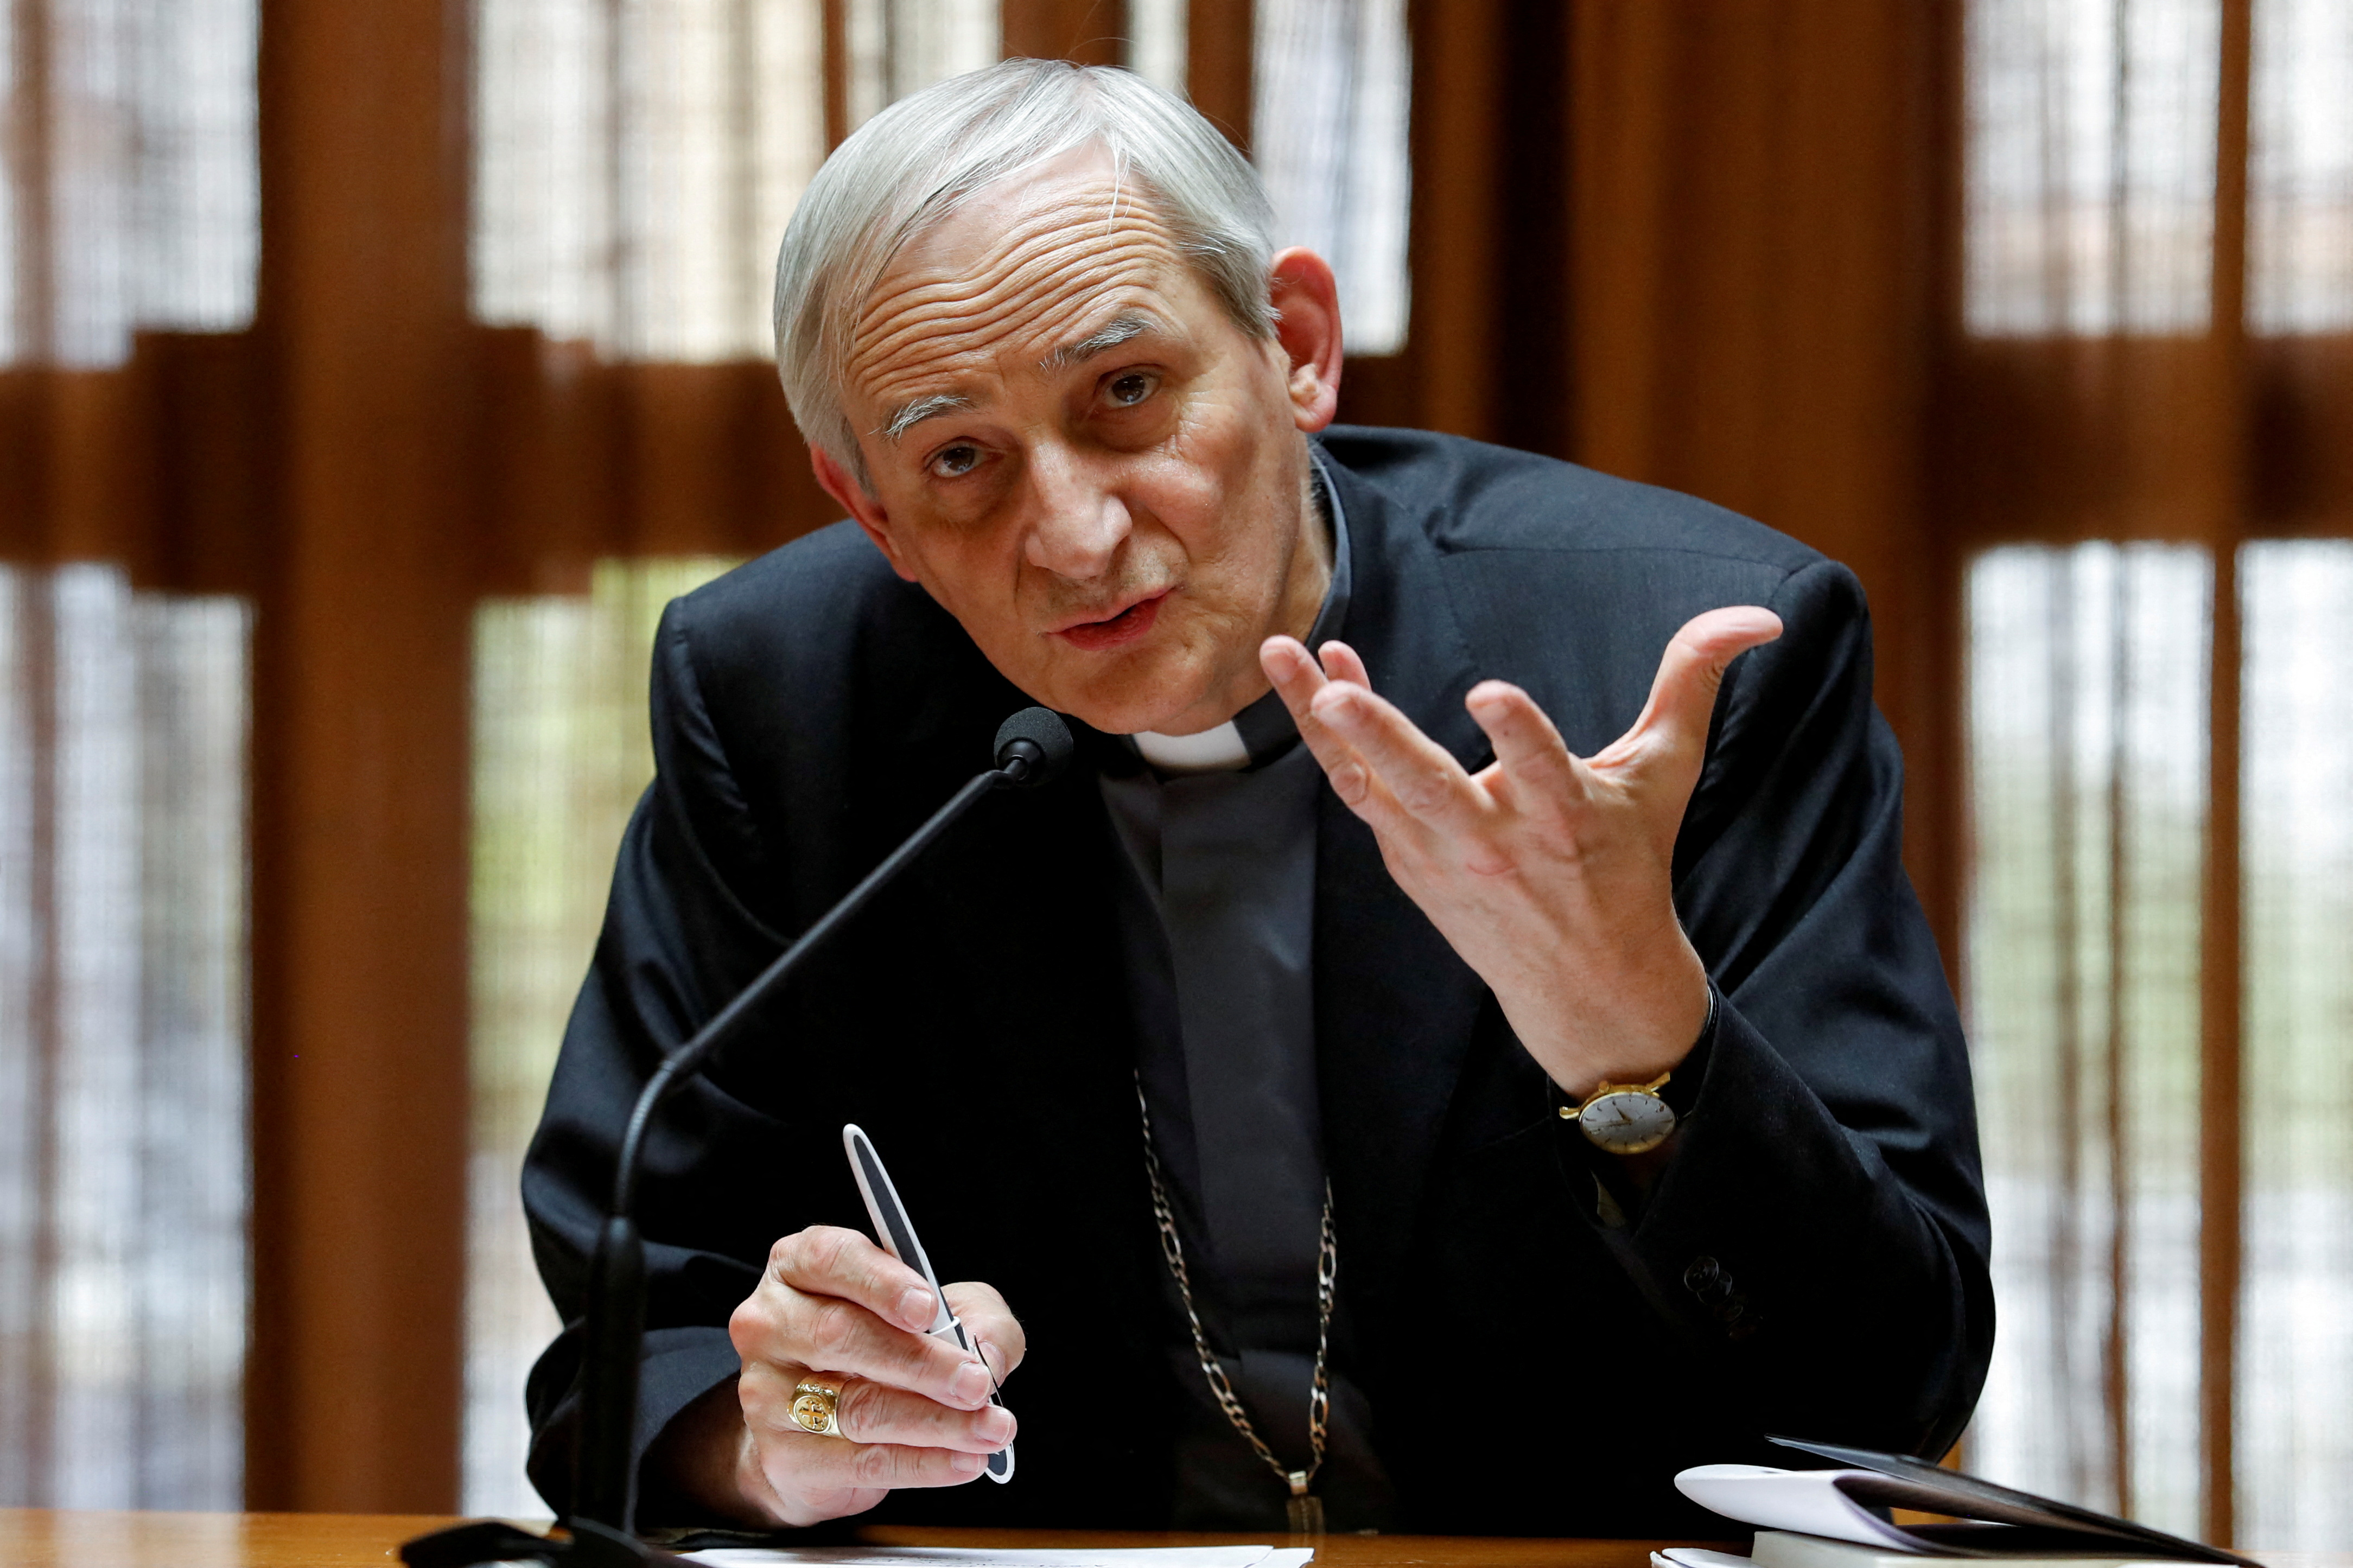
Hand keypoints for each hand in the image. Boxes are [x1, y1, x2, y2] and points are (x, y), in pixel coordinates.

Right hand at [658, 1225, 1022, 1527]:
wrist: (813, 1432)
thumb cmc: (877, 1348)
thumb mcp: (933, 1312)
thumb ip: (974, 1315)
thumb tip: (988, 1355)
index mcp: (798, 1267)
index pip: (830, 1259)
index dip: (881, 1282)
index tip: (929, 1308)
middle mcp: (770, 1323)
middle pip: (840, 1336)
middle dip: (921, 1362)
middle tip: (978, 1383)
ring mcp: (765, 1392)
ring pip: (857, 1406)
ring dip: (936, 1421)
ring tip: (991, 1428)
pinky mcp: (781, 1455)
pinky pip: (861, 1460)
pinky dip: (923, 1462)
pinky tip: (963, 1460)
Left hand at [1261, 607, 1782, 1097]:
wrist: (1585, 985)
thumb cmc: (1631, 864)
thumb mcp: (1667, 774)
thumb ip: (1694, 683)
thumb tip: (1758, 615)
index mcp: (1568, 818)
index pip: (1541, 769)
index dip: (1518, 734)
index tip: (1490, 692)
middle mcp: (1498, 840)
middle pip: (1430, 786)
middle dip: (1382, 738)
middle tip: (1337, 692)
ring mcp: (1443, 855)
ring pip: (1372, 783)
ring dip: (1327, 722)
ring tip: (1285, 652)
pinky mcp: (1408, 861)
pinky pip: (1362, 791)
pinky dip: (1338, 741)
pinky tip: (1321, 679)